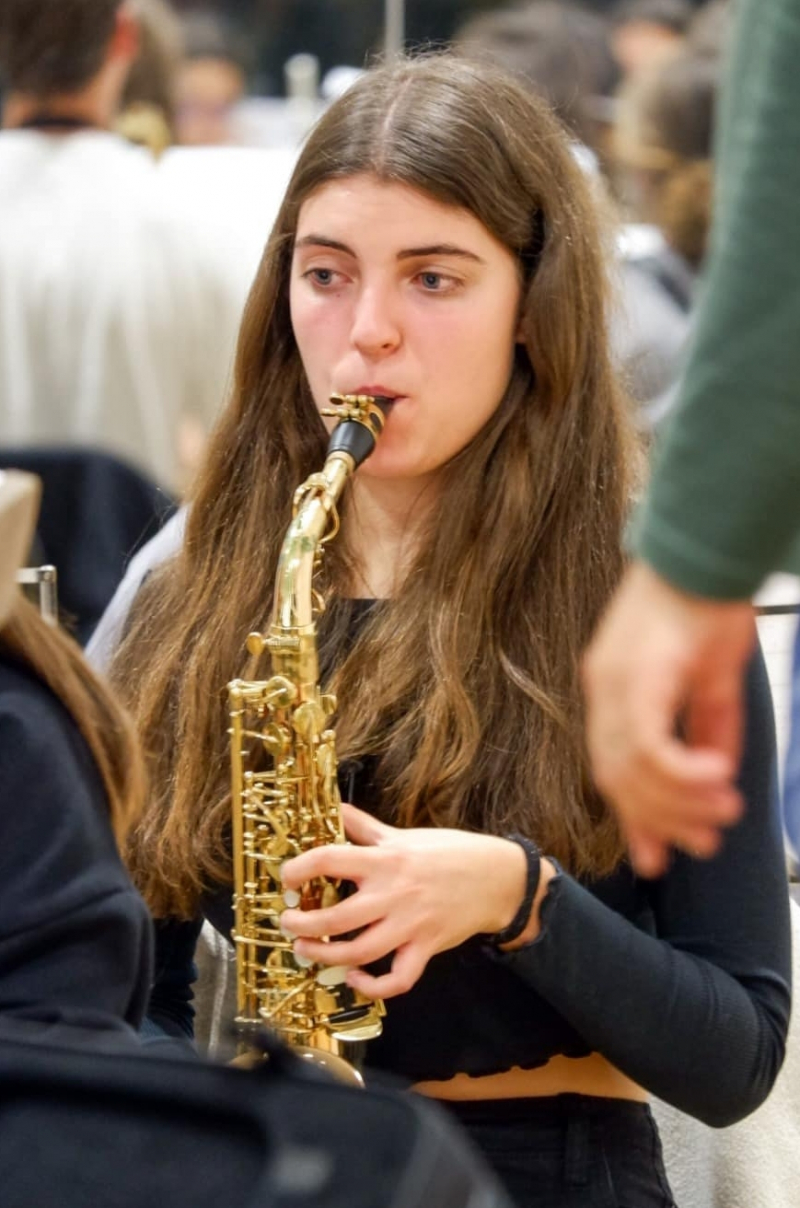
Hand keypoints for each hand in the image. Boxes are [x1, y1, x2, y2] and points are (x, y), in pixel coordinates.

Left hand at [279, 804, 528, 998]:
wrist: (497, 877)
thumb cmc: (449, 852)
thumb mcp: (404, 834)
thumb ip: (365, 826)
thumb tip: (334, 807)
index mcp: (385, 860)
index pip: (330, 859)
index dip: (300, 869)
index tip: (287, 878)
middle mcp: (393, 894)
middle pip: (336, 917)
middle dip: (303, 925)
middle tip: (288, 922)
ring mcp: (410, 925)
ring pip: (359, 952)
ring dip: (325, 956)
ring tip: (307, 950)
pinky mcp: (426, 948)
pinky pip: (397, 979)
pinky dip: (372, 985)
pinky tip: (355, 977)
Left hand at [583, 561, 755, 875]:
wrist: (704, 550)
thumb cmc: (707, 604)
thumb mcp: (712, 679)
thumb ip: (709, 729)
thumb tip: (716, 776)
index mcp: (612, 691)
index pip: (612, 768)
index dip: (634, 816)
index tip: (657, 855)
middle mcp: (603, 691)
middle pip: (617, 778)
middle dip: (659, 821)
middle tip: (699, 847)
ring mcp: (613, 684)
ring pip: (632, 770)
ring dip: (678, 804)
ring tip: (721, 819)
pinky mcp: (635, 678)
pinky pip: (649, 746)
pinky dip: (682, 774)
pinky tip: (717, 784)